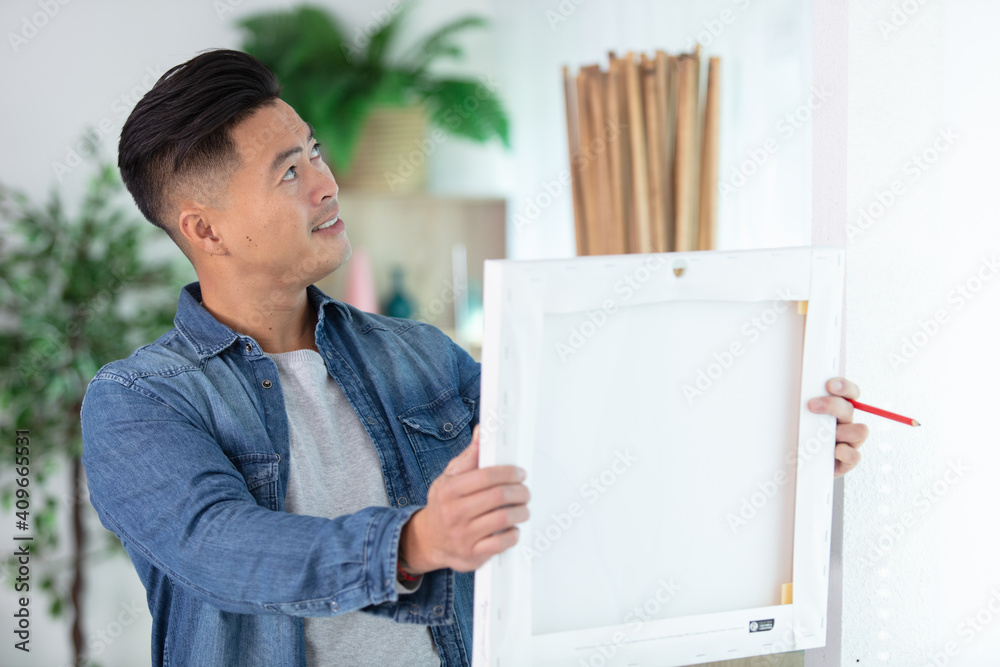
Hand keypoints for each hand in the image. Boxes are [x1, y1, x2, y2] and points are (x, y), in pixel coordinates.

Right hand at [399, 424, 530, 573]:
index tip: (519, 473)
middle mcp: (454, 513)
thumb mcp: (450, 477)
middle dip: (519, 492)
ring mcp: (463, 535)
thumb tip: (483, 431)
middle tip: (524, 491)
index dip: (508, 473)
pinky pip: (501, 543)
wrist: (428, 540)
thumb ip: (470, 456)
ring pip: (503, 519)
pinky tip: (513, 528)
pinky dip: (513, 534)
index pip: (486, 476)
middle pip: (498, 497)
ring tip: (523, 508)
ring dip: (521, 512)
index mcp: (449, 491)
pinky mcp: (472, 554)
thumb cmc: (443, 505)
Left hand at [807, 377, 869, 477]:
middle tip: (812, 406)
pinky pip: (854, 455)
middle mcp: (846, 423)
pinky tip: (832, 451)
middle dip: (832, 405)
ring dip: (842, 431)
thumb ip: (800, 405)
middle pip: (850, 408)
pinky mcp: (848, 461)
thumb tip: (786, 392)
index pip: (849, 392)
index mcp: (837, 410)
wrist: (801, 466)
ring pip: (860, 431)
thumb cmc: (800, 439)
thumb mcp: (798, 419)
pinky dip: (843, 453)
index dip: (844, 386)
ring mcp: (850, 442)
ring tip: (823, 436)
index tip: (829, 384)